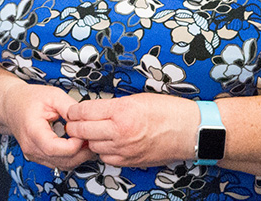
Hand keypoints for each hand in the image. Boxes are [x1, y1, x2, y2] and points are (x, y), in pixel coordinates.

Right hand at [0, 81, 96, 169]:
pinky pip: (58, 163)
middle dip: (81, 153)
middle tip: (92, 138)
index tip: (83, 134)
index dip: (74, 145)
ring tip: (86, 141)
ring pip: (62, 166)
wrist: (11, 105)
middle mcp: (31, 148)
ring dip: (78, 157)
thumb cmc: (29, 98)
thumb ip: (69, 108)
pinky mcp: (38, 157)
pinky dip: (70, 157)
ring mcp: (34, 155)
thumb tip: (85, 120)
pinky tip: (77, 145)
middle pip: (61, 161)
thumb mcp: (52, 95)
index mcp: (32, 131)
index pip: (55, 149)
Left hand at [65, 94, 197, 168]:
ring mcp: (125, 150)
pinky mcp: (131, 162)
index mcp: (121, 112)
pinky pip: (107, 159)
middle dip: (75, 127)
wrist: (189, 131)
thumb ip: (113, 105)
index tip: (71, 111)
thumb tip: (94, 109)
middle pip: (83, 131)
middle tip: (74, 122)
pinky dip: (104, 152)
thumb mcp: (136, 98)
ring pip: (93, 147)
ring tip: (93, 132)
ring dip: (90, 140)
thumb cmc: (167, 110)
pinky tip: (108, 143)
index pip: (85, 111)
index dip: (74, 111)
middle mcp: (120, 132)